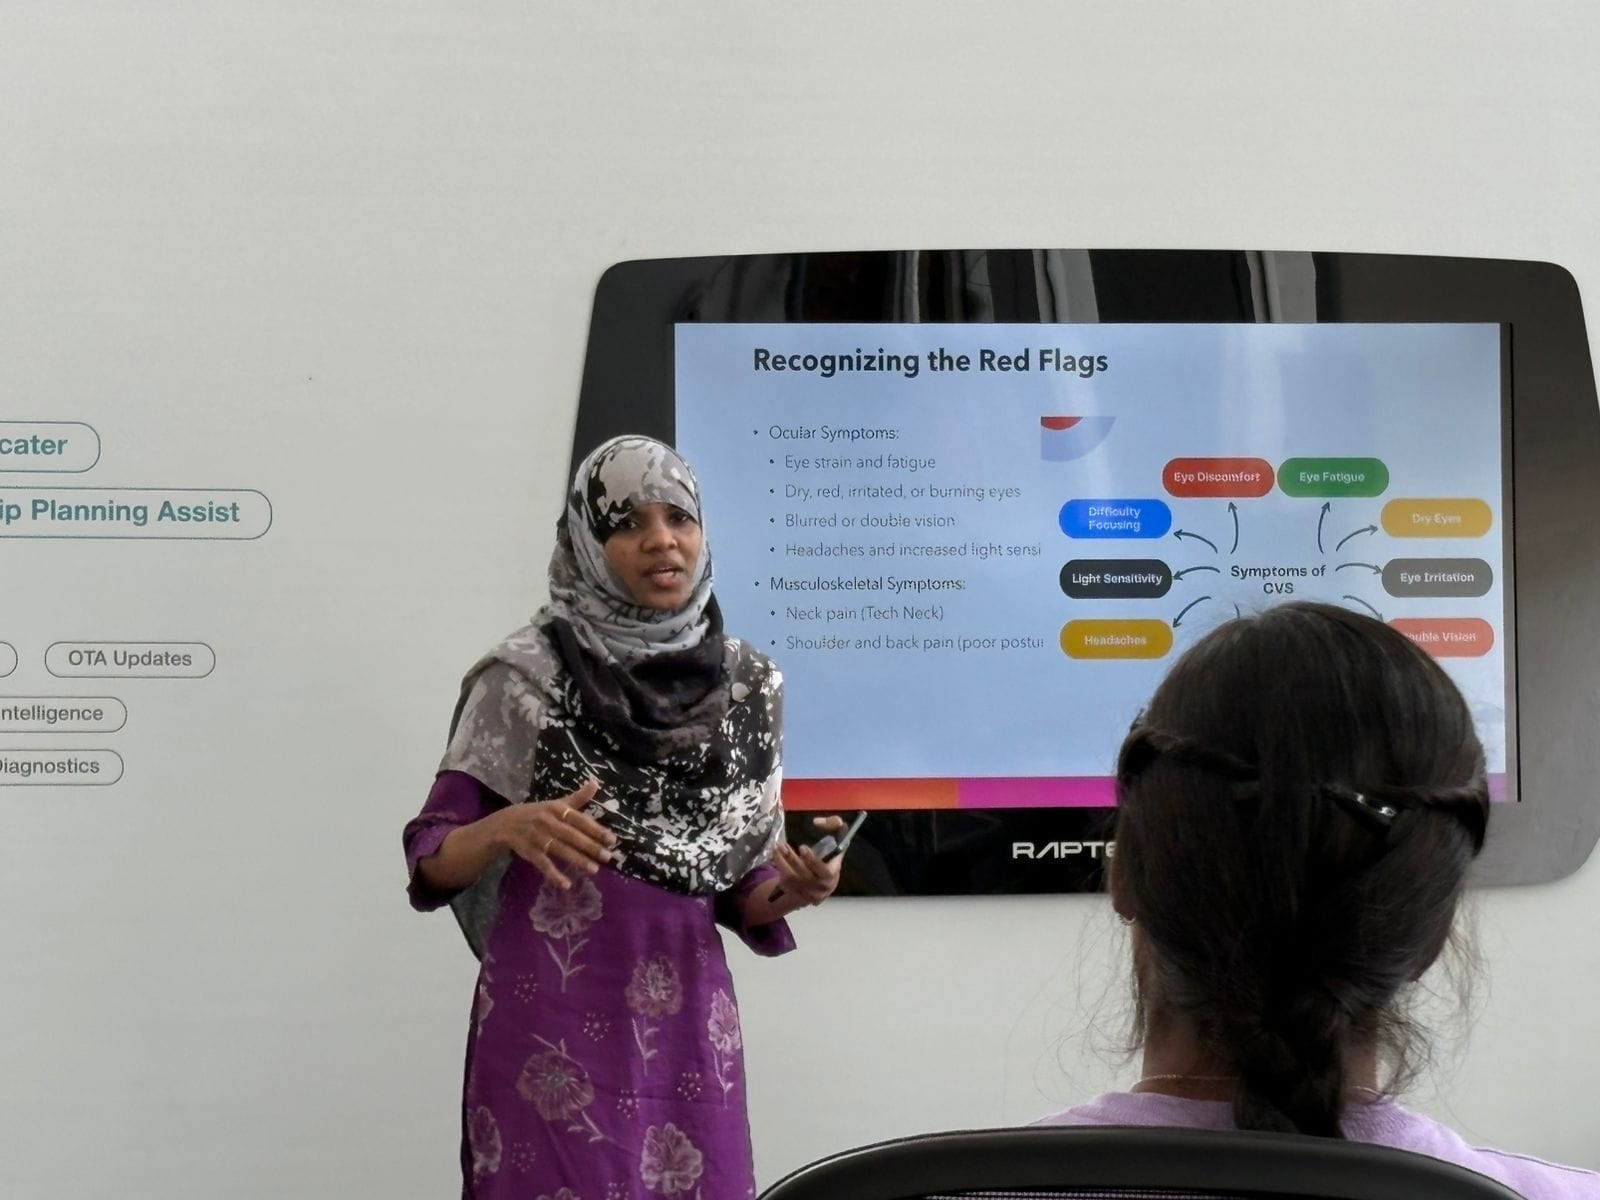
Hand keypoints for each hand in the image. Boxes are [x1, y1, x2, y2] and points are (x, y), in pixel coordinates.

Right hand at [491, 779, 615, 888]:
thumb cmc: (537, 813)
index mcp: (556, 809)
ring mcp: (537, 837)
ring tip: (594, 869)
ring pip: (560, 850)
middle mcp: (547, 822)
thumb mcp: (555, 804)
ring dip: (577, 860)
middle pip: (572, 835)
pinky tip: (566, 884)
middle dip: (591, 846)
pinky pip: (543, 864)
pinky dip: (554, 875)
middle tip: (608, 857)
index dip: (596, 829)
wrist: (505, 824)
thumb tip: (596, 783)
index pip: (579, 820)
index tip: (612, 839)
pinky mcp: (529, 852)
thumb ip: (577, 798)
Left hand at [771, 815, 846, 906]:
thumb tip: (816, 822)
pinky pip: (784, 881)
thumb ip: (835, 826)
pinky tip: (775, 854)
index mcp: (832, 875)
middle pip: (804, 875)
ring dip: (782, 861)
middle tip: (783, 845)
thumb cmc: (830, 858)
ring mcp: (806, 892)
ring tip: (776, 846)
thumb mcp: (838, 841)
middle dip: (792, 859)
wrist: (821, 884)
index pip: (824, 871)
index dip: (813, 860)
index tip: (802, 847)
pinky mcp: (795, 894)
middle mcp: (820, 886)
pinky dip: (779, 866)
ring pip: (791, 878)